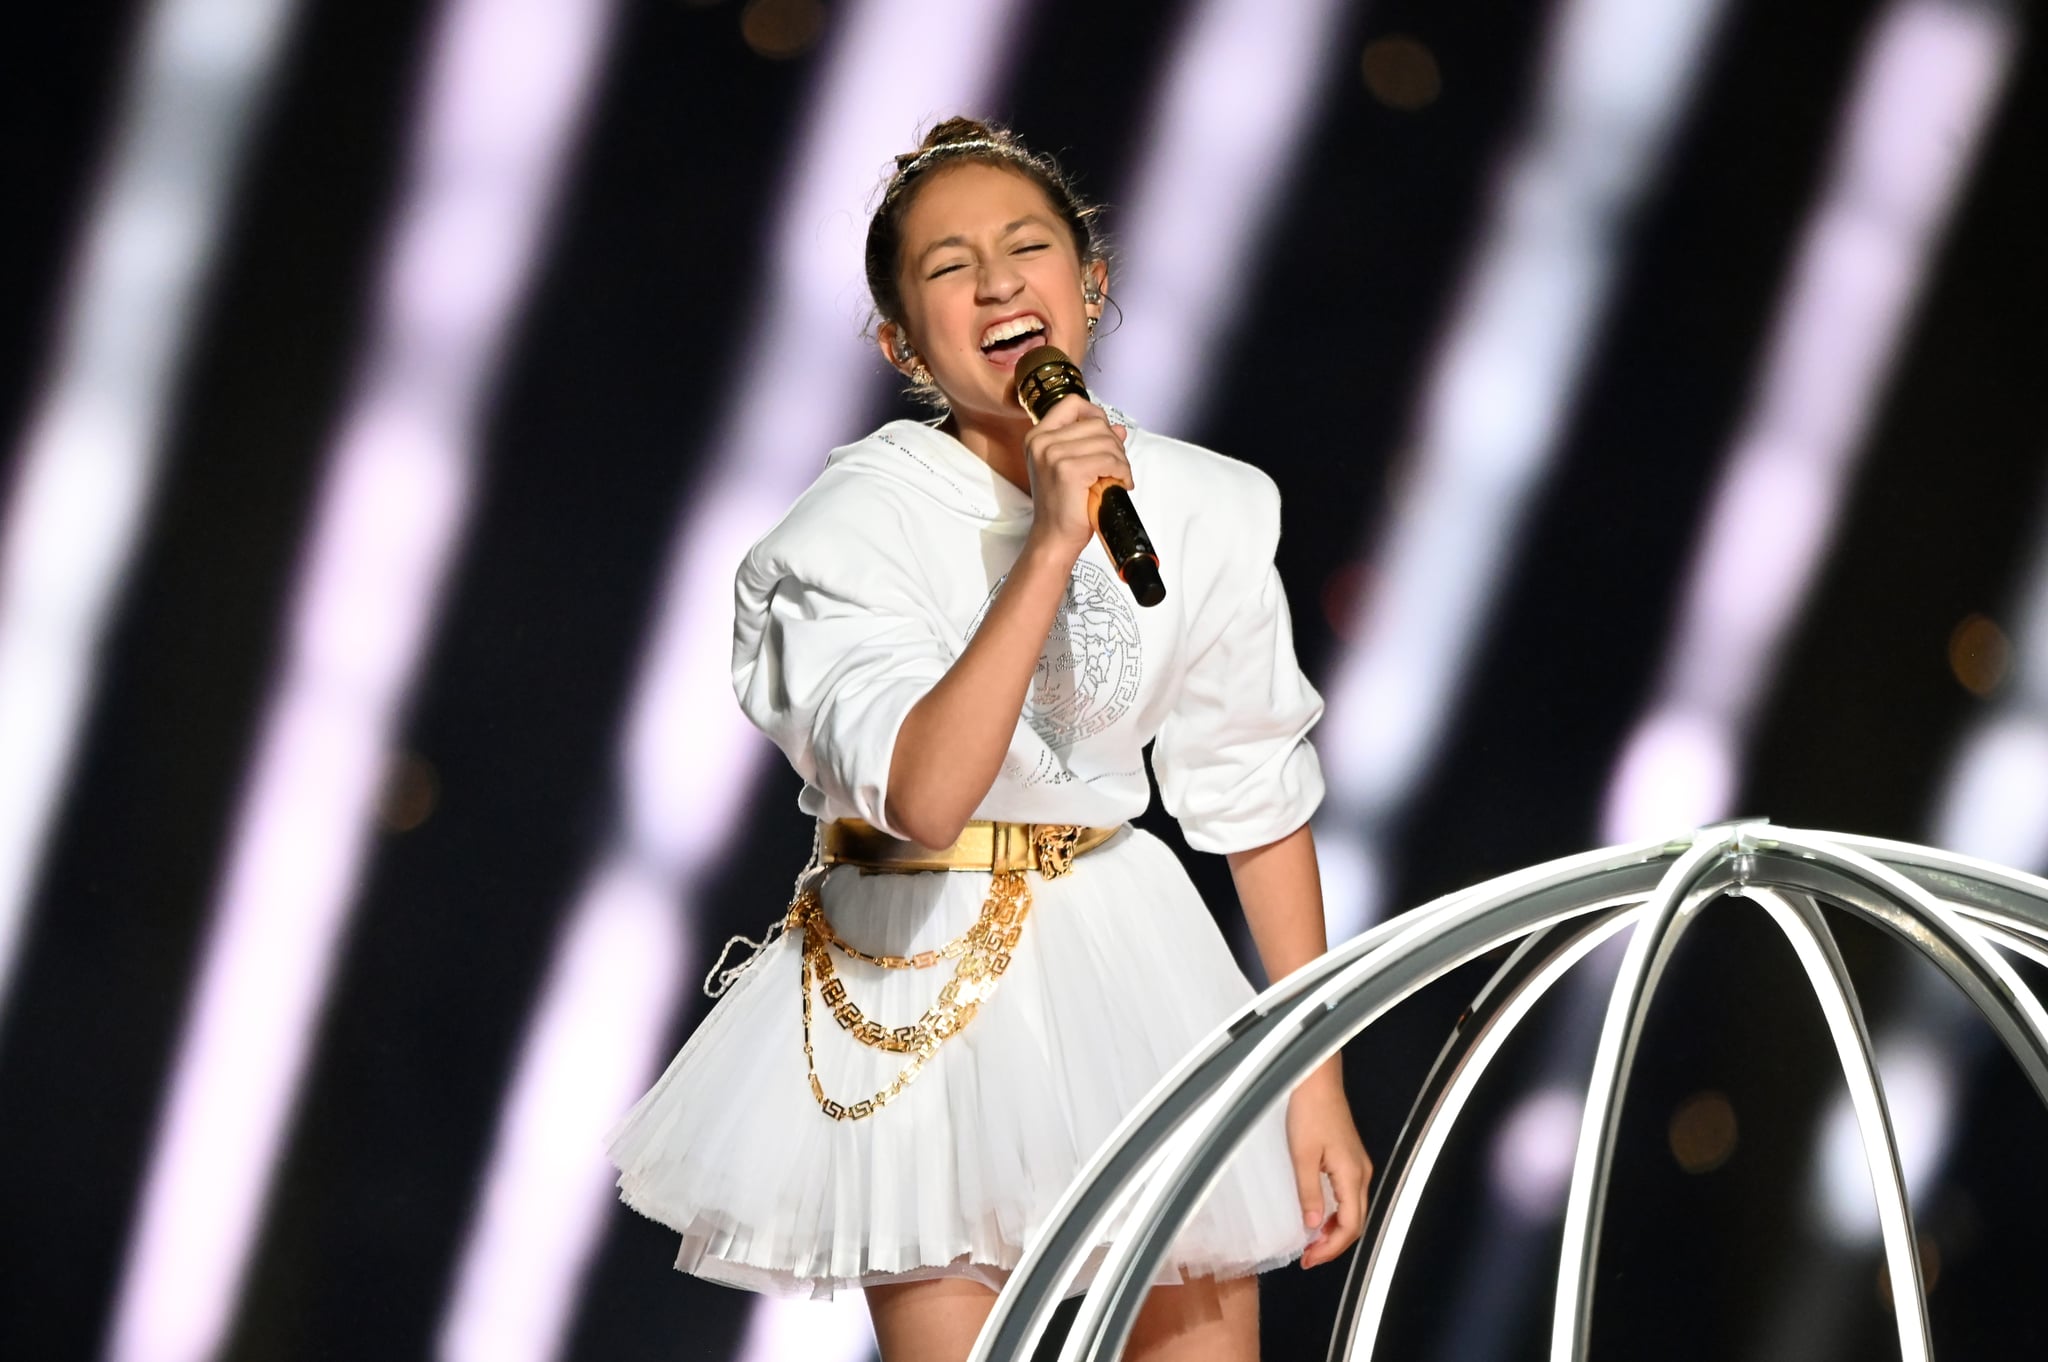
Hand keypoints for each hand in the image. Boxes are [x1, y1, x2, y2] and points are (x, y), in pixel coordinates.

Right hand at [1021, 393, 1128, 560]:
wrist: (1055, 537)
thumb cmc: (1064, 505)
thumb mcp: (1073, 466)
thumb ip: (1093, 442)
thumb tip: (1118, 428)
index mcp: (1037, 436)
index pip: (1073, 403)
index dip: (1096, 416)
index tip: (1105, 437)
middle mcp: (1041, 441)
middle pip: (1096, 423)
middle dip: (1114, 445)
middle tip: (1115, 468)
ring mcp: (1053, 454)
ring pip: (1107, 441)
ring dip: (1121, 461)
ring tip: (1117, 478)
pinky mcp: (1068, 470)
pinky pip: (1109, 460)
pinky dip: (1122, 472)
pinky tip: (1119, 484)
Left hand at [1287, 1066, 1372, 1269]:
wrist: (1317, 1080)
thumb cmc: (1310, 1110)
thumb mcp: (1302, 1155)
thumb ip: (1308, 1193)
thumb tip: (1312, 1225)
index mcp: (1352, 1175)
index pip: (1350, 1226)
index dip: (1331, 1248)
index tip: (1310, 1259)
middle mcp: (1361, 1173)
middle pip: (1355, 1222)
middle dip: (1333, 1244)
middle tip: (1309, 1256)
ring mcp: (1358, 1165)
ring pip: (1353, 1210)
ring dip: (1334, 1229)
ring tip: (1311, 1241)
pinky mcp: (1350, 1158)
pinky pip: (1348, 1195)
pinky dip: (1335, 1212)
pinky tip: (1318, 1214)